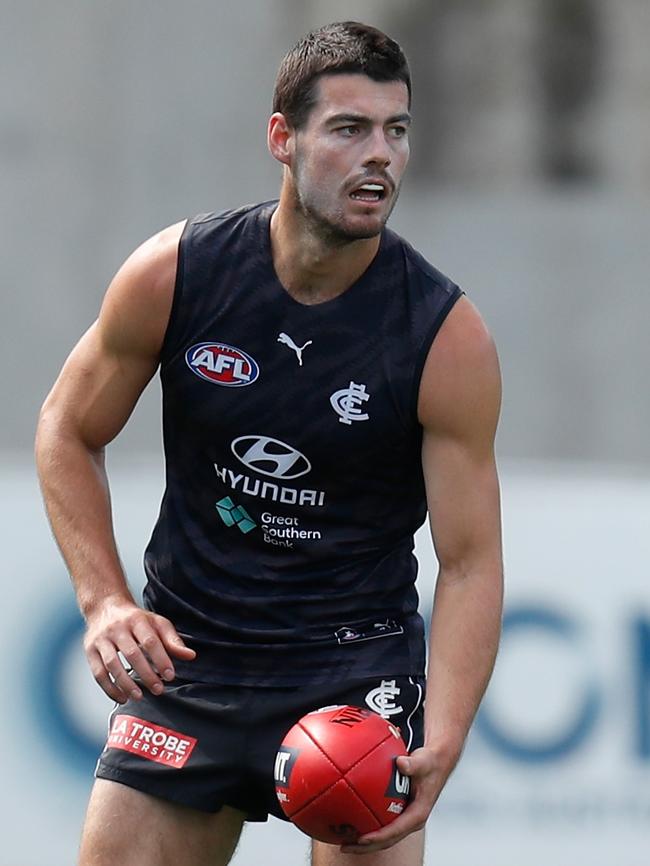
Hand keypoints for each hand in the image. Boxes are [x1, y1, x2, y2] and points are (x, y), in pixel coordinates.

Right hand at [83, 596, 195, 702]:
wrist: (105, 607)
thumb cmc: (136, 620)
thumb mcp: (156, 623)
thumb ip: (172, 640)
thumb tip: (191, 656)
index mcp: (137, 620)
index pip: (150, 641)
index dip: (161, 659)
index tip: (170, 676)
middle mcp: (117, 628)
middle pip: (132, 653)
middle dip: (146, 674)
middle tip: (158, 690)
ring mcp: (101, 639)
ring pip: (112, 664)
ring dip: (126, 683)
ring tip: (139, 696)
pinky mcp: (90, 650)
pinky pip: (98, 673)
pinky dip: (109, 688)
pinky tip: (122, 698)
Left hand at [340, 745, 455, 854]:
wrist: (436, 764)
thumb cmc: (429, 763)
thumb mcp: (423, 762)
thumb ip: (413, 764)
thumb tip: (401, 763)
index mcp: (417, 814)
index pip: (395, 831)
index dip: (378, 837)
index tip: (361, 839)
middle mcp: (410, 821)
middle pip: (386, 841)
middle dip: (365, 847)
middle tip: (343, 846)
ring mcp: (405, 819)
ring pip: (383, 837)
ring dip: (364, 842)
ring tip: (342, 841)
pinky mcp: (400, 814)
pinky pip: (382, 825)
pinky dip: (367, 827)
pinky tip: (350, 822)